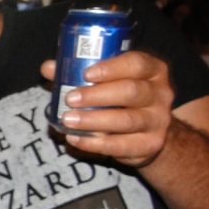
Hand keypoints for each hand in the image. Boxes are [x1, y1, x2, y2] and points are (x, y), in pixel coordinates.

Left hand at [42, 51, 174, 166]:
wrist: (147, 132)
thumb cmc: (121, 99)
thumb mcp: (105, 81)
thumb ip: (77, 73)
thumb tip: (49, 67)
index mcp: (152, 71)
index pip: (137, 64)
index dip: (112, 68)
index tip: (86, 74)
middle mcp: (160, 94)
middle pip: (131, 91)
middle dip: (97, 95)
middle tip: (70, 98)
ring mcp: (158, 121)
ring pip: (126, 120)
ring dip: (93, 120)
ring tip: (67, 119)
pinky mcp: (150, 145)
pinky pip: (121, 145)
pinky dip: (94, 144)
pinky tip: (74, 139)